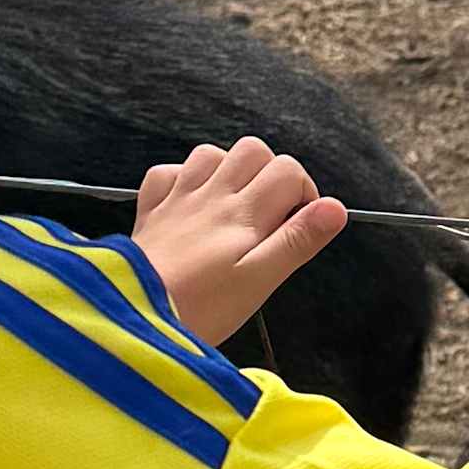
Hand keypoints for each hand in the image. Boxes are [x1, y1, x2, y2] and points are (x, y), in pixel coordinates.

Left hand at [133, 136, 349, 349]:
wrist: (133, 317)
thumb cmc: (201, 308)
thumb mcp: (260, 280)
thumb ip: (297, 241)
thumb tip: (335, 208)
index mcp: (243, 213)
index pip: (288, 171)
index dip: (304, 193)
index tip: (300, 226)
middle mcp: (211, 196)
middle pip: (253, 151)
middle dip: (271, 174)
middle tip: (271, 216)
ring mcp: (177, 200)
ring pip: (210, 155)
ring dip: (229, 171)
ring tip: (235, 208)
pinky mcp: (151, 212)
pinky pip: (167, 174)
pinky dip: (183, 180)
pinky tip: (191, 205)